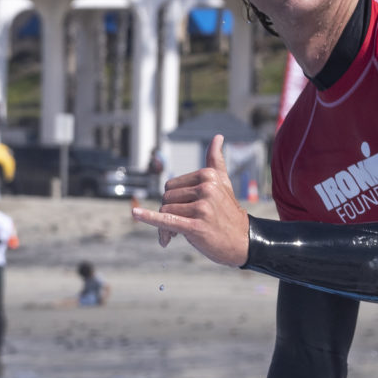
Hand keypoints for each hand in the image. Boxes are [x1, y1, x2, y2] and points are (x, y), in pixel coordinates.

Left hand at [128, 136, 251, 267]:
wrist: (242, 240)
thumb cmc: (227, 211)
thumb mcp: (223, 183)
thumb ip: (215, 161)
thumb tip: (217, 137)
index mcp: (208, 176)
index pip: (171, 186)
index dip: (172, 200)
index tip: (183, 211)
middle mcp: (206, 189)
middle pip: (166, 198)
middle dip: (168, 213)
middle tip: (180, 225)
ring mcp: (202, 208)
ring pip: (165, 211)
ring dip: (166, 226)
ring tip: (179, 234)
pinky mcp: (196, 226)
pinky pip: (166, 220)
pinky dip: (149, 218)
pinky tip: (136, 214)